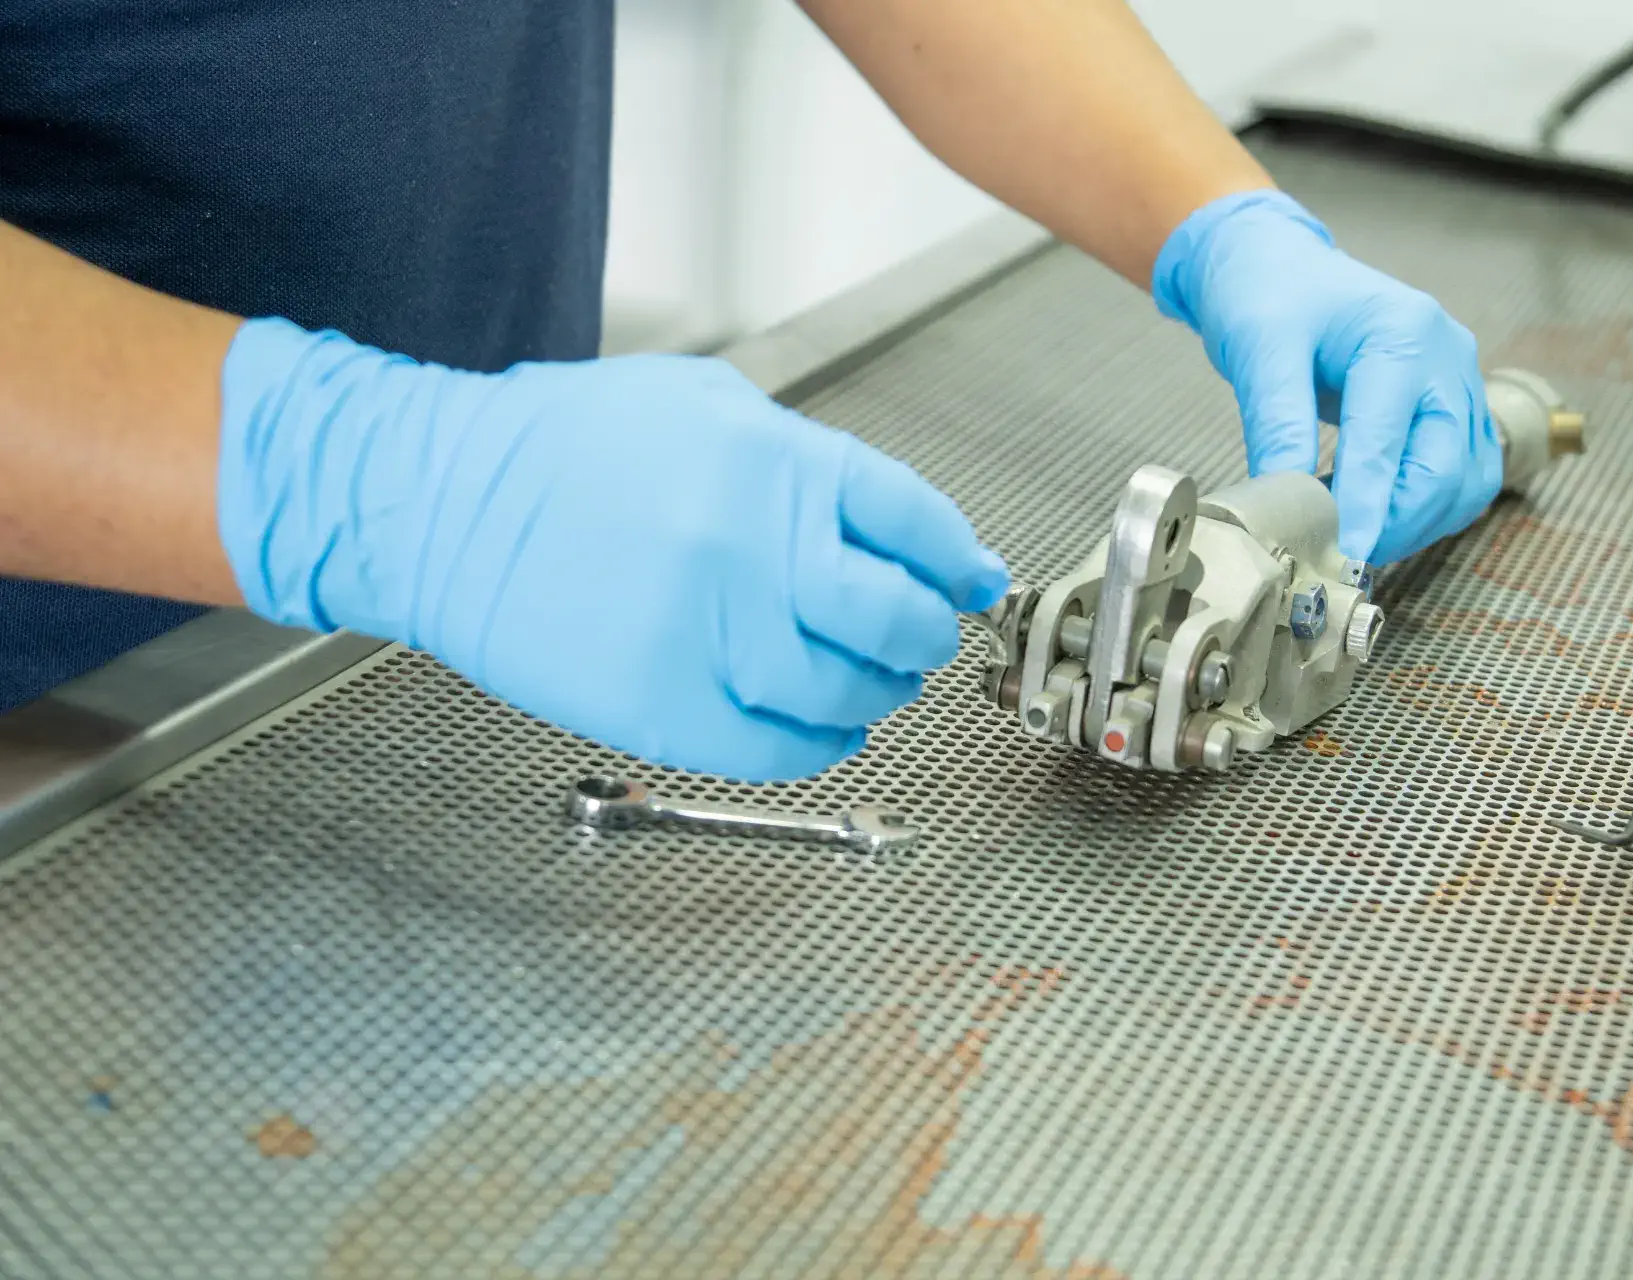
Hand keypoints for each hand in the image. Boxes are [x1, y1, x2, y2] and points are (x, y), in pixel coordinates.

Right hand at [217, 319, 1007, 781]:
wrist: (438, 503)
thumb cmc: (564, 450)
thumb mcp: (702, 405)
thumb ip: (804, 462)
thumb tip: (898, 527)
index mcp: (770, 462)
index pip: (913, 521)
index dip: (954, 559)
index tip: (967, 579)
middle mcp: (748, 547)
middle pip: (892, 617)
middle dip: (923, 634)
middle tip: (919, 638)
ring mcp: (704, 632)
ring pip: (843, 692)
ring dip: (875, 695)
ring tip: (869, 685)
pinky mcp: (658, 704)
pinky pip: (775, 749)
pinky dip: (818, 746)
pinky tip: (823, 730)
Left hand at [1152, 190, 1501, 565]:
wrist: (1280, 265)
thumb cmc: (1269, 294)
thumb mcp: (1259, 350)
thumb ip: (1277, 426)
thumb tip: (1284, 503)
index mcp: (1404, 334)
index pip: (1389, 442)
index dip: (1366, 508)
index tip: (1342, 555)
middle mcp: (1447, 358)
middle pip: (1446, 470)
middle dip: (1395, 523)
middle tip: (1339, 553)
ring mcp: (1460, 382)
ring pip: (1466, 483)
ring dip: (1417, 523)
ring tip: (1353, 534)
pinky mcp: (1455, 406)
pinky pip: (1463, 475)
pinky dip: (1428, 508)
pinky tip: (1377, 514)